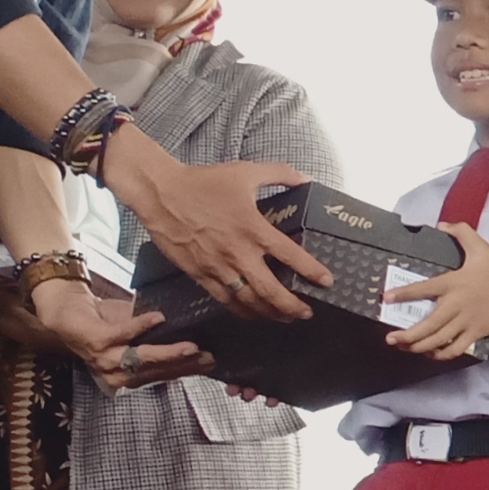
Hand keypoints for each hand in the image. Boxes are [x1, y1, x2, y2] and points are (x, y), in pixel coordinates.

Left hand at [25, 277, 208, 392]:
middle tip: (208, 356)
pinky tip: (158, 318)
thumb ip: (156, 338)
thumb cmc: (104, 321)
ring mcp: (104, 359)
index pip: (163, 375)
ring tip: (191, 346)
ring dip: (167, 353)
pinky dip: (140, 326)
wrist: (67, 308)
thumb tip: (193, 331)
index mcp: (128, 374)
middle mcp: (116, 374)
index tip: (211, 363)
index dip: (187, 370)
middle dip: (184, 364)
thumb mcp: (135, 332)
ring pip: (141, 358)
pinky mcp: (95, 341)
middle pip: (156, 371)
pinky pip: (122, 335)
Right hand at [108, 144, 321, 320]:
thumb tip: (305, 177)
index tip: (327, 282)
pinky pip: (225, 300)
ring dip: (270, 314)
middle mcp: (239, 253)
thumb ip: (279, 173)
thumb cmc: (203, 182)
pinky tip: (253, 314)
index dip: (312, 271)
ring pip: (249, 302)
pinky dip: (242, 311)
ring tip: (285, 318)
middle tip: (307, 313)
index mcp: (254, 229)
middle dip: (292, 306)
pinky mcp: (200, 275)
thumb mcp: (246, 171)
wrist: (161, 194)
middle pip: (271, 291)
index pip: (291, 256)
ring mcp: (218, 267)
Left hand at [386, 222, 488, 357]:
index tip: (387, 299)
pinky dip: (440, 354)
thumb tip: (442, 225)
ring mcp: (465, 322)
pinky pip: (454, 349)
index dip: (404, 294)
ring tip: (403, 347)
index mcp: (454, 283)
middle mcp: (456, 305)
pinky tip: (430, 353)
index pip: (425, 288)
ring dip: (417, 347)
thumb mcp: (482, 248)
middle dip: (407, 335)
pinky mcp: (474, 334)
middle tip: (390, 339)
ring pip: (438, 341)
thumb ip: (462, 232)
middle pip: (428, 326)